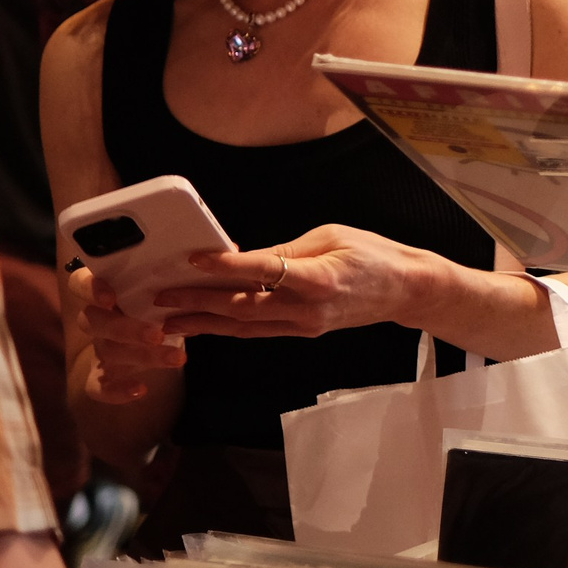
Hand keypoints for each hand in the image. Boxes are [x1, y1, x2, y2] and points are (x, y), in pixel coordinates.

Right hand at [73, 267, 185, 402]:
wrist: (150, 337)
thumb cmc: (161, 300)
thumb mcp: (171, 284)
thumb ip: (185, 271)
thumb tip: (228, 251)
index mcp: (104, 287)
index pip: (80, 282)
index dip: (90, 288)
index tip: (110, 296)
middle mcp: (94, 317)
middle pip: (94, 321)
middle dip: (126, 329)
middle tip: (157, 335)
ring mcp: (97, 347)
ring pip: (107, 351)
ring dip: (141, 356)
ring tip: (178, 358)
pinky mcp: (101, 375)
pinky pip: (99, 387)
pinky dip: (116, 391)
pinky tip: (140, 390)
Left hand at [148, 224, 446, 340]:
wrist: (406, 289)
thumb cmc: (373, 254)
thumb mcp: (331, 236)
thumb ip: (287, 250)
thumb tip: (244, 256)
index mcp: (318, 278)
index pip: (261, 271)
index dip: (225, 266)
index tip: (193, 260)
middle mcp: (308, 308)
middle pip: (243, 308)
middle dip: (199, 303)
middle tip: (161, 300)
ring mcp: (305, 325)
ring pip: (246, 328)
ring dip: (204, 325)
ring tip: (168, 323)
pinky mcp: (304, 331)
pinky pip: (260, 331)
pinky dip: (229, 328)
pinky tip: (205, 325)